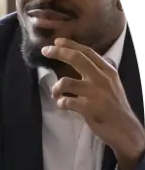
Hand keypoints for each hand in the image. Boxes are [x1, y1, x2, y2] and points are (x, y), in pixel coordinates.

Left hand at [42, 38, 144, 169]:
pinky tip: (63, 105)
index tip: (56, 41)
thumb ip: (100, 71)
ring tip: (56, 94)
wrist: (124, 128)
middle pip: (76, 59)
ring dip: (56, 88)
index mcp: (107, 71)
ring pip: (65, 82)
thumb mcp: (112, 83)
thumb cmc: (114, 105)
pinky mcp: (89, 108)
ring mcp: (95, 93)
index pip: (87, 52)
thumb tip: (90, 57)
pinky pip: (65, 101)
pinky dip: (60, 103)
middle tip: (45, 51)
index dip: (70, 45)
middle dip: (58, 53)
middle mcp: (102, 78)